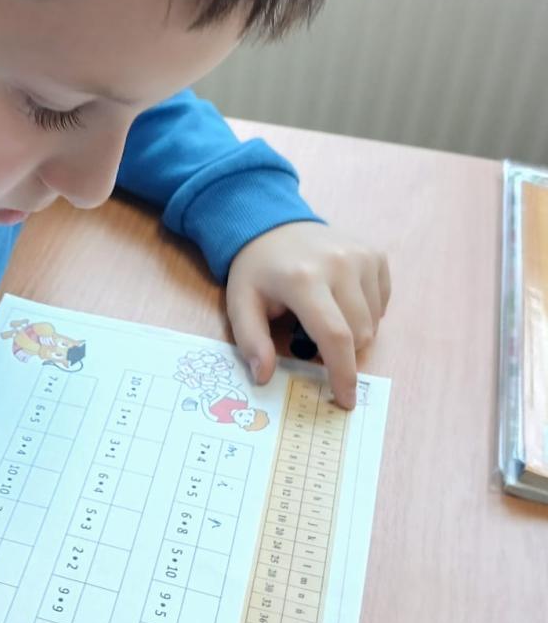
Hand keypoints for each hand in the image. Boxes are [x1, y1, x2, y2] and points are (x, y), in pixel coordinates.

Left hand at [226, 223, 390, 407]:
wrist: (272, 223)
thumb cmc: (256, 271)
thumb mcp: (240, 304)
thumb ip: (251, 341)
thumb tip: (264, 377)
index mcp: (304, 279)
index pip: (335, 337)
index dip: (343, 373)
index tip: (346, 399)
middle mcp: (339, 264)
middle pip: (359, 334)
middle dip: (343, 354)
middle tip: (316, 346)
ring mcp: (362, 256)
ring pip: (374, 321)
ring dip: (354, 333)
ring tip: (323, 318)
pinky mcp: (375, 254)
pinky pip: (382, 302)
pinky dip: (366, 313)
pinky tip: (340, 301)